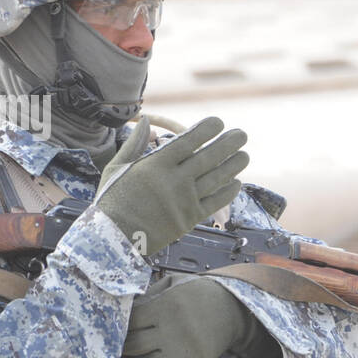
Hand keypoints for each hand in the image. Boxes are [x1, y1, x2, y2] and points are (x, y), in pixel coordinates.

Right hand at [96, 115, 247, 256]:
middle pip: (208, 157)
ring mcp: (184, 200)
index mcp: (155, 165)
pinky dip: (228, 192)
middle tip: (242, 134)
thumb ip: (135, 143)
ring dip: (234, 165)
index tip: (219, 122)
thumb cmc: (113, 200)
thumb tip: (148, 119)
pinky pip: (215, 202)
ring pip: (216, 178)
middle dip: (228, 143)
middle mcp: (174, 180)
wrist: (114, 238)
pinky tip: (236, 182)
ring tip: (245, 155)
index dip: (206, 130)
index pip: (188, 141)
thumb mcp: (117, 167)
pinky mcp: (189, 219)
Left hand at [123, 274, 279, 357]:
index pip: (131, 321)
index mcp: (165, 306)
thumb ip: (149, 293)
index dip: (124, 323)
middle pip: (134, 344)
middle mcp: (172, 330)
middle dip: (127, 343)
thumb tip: (125, 307)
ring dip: (143, 357)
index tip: (125, 324)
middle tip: (129, 340)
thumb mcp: (174, 283)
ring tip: (148, 348)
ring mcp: (182, 351)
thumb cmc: (199, 294)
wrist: (234, 310)